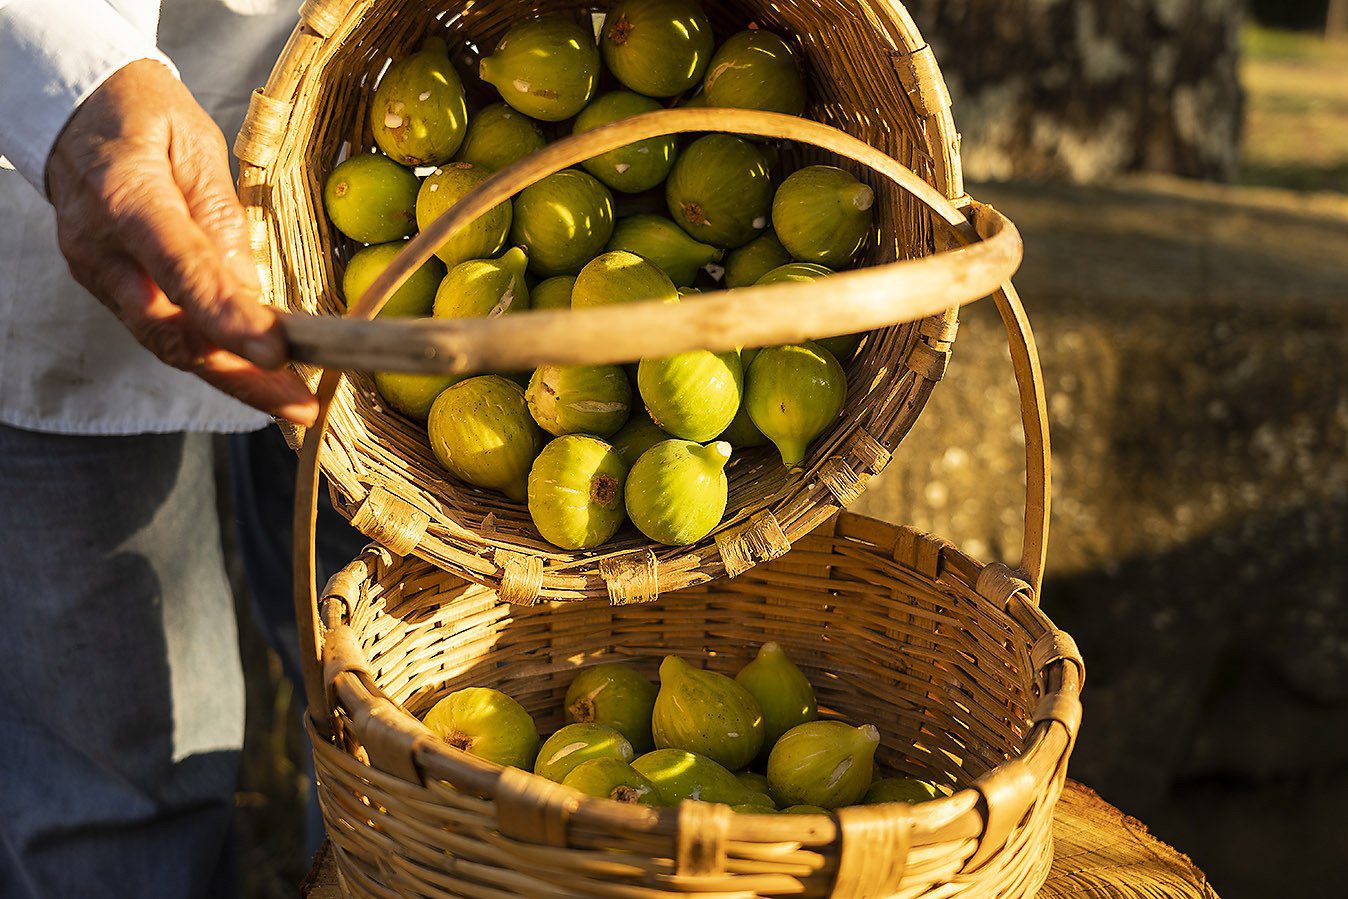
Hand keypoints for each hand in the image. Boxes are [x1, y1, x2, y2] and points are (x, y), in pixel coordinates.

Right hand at [46, 60, 316, 425]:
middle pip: (172, 332)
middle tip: (299, 406)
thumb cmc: (143, 117)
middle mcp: (102, 250)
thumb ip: (223, 219)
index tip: (277, 353)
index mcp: (126, 199)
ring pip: (167, 344)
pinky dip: (211, 358)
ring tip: (290, 402)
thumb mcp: (197, 146)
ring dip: (232, 379)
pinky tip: (256, 376)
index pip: (184, 271)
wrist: (73, 111)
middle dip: (240, 376)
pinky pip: (163, 331)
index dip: (230, 318)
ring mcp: (98, 276)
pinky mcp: (107, 290)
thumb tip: (254, 292)